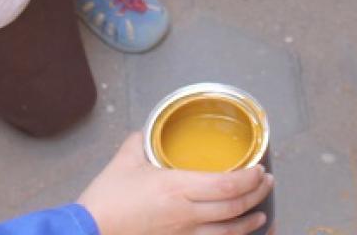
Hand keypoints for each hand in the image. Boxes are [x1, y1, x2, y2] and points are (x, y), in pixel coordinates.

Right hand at [78, 133, 272, 234]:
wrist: (89, 231)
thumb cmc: (106, 199)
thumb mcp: (125, 160)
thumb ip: (140, 141)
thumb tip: (149, 131)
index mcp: (177, 188)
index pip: (226, 185)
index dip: (249, 178)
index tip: (259, 168)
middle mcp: (186, 213)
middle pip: (234, 207)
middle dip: (257, 194)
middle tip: (266, 181)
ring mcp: (183, 233)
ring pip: (228, 230)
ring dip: (250, 219)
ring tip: (262, 210)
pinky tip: (238, 232)